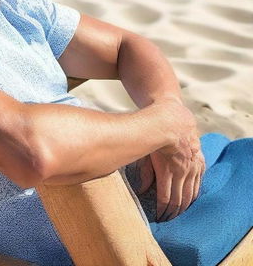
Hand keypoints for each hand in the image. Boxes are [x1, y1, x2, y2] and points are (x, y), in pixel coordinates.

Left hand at [150, 97, 205, 221]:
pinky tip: (190, 201)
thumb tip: (141, 190)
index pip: (167, 198)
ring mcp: (194, 168)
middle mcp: (183, 171)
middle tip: (167, 220)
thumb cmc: (154, 135)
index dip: (162, 210)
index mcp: (169, 170)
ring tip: (177, 215)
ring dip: (184, 207)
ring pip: (191, 194)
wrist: (172, 120)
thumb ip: (144, 172)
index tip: (158, 217)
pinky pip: (199, 184)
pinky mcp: (200, 163)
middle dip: (172, 212)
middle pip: (179, 199)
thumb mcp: (146, 153)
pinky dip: (194, 195)